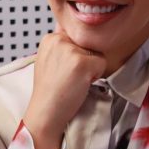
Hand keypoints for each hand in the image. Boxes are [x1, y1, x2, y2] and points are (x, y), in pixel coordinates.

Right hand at [23, 23, 106, 148]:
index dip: (76, 56)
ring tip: (73, 81)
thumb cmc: (50, 90)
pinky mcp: (82, 62)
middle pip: (88, 45)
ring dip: (90, 69)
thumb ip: (63, 46)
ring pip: (96, 54)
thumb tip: (82, 36)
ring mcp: (70, 50)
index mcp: (50, 38)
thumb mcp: (50, 60)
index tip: (64, 70)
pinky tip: (80, 84)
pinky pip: (102, 63)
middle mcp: (58, 39)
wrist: (46, 112)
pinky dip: (96, 76)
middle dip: (84, 61)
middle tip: (69, 77)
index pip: (77, 38)